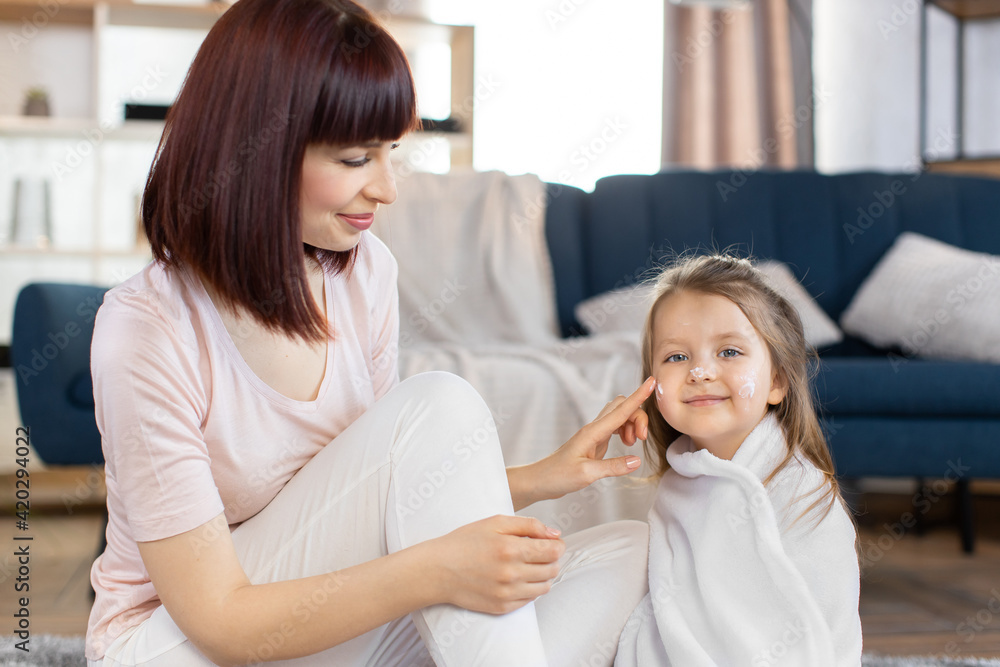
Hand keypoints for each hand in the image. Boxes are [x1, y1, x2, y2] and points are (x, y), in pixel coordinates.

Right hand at [429, 515, 563, 613]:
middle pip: (552, 569)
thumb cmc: (464, 542)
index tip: (552, 542)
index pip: (553, 551)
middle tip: (539, 552)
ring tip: (529, 566)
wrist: (438, 570)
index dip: (557, 545)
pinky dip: (530, 589)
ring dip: (543, 575)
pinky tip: (517, 578)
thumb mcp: (495, 522)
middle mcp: (512, 574)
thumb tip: (555, 534)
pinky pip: (530, 600)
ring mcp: (507, 593)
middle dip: (551, 559)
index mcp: (511, 549)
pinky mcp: (502, 608)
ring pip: (544, 587)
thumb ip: (529, 525)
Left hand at [510, 377, 655, 507]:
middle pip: (622, 407)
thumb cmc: (558, 476)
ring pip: (620, 416)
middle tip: (641, 439)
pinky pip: (615, 426)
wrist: (541, 480)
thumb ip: (613, 467)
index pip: (621, 409)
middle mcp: (594, 428)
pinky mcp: (595, 440)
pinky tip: (627, 444)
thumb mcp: (587, 474)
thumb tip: (637, 460)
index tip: (652, 381)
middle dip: (639, 416)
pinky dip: (626, 430)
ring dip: (633, 425)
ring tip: (633, 444)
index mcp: (593, 432)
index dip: (638, 395)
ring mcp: (594, 433)